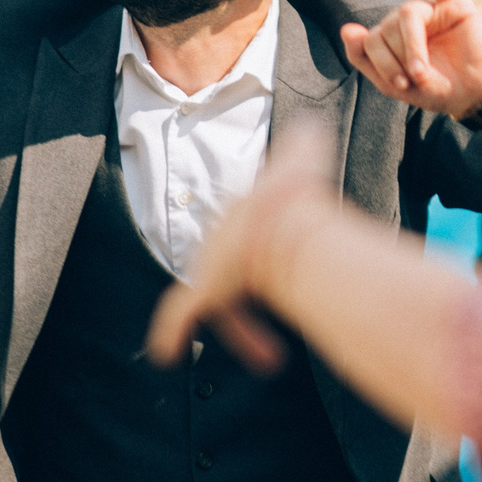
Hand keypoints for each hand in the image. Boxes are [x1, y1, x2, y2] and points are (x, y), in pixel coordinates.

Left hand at [145, 126, 341, 374]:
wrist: (284, 225)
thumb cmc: (297, 199)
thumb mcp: (304, 162)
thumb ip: (306, 144)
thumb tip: (314, 122)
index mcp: (241, 216)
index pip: (250, 239)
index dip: (270, 261)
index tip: (282, 279)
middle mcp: (220, 242)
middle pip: (237, 277)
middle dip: (262, 302)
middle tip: (286, 325)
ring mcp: (208, 268)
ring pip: (215, 303)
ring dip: (246, 333)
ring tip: (271, 358)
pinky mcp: (200, 293)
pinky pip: (176, 317)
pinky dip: (170, 335)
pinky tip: (167, 354)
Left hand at [341, 0, 481, 140]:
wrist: (476, 95)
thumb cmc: (437, 90)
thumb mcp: (394, 84)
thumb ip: (365, 59)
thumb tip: (346, 28)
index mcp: (393, 38)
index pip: (371, 38)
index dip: (380, 61)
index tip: (399, 84)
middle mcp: (409, 21)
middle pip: (387, 26)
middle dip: (396, 56)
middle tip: (415, 79)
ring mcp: (433, 10)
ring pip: (407, 13)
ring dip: (410, 45)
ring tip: (421, 71)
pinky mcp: (456, 3)